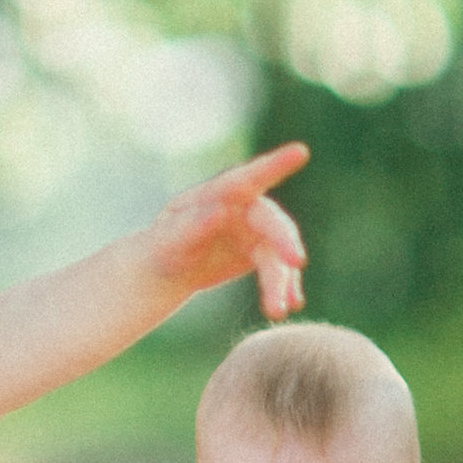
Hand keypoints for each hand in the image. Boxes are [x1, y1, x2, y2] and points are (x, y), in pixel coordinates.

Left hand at [141, 144, 308, 321]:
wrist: (168, 268)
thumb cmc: (163, 246)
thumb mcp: (169, 239)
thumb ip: (192, 225)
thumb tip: (221, 211)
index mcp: (219, 194)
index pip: (248, 178)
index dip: (275, 165)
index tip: (300, 152)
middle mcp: (244, 208)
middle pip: (271, 222)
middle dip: (284, 242)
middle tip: (296, 262)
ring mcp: (256, 230)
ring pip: (278, 254)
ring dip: (281, 281)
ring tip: (278, 310)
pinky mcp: (262, 252)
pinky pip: (279, 271)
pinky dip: (284, 289)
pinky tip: (288, 306)